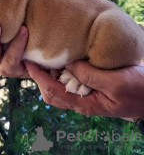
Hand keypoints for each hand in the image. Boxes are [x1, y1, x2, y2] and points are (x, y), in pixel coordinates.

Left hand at [25, 60, 143, 118]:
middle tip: (33, 58)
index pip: (52, 90)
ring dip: (49, 75)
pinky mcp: (90, 88)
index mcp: (84, 104)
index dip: (38, 76)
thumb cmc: (137, 90)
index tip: (28, 62)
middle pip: (51, 92)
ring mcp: (85, 95)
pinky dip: (61, 72)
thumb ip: (90, 75)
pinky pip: (69, 82)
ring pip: (58, 87)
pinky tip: (62, 60)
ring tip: (43, 58)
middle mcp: (81, 101)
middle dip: (39, 77)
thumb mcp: (114, 82)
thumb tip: (68, 64)